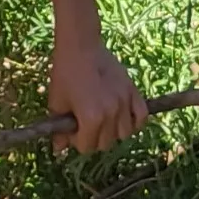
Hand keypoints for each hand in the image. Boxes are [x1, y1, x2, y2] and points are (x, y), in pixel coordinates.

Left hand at [49, 37, 147, 155]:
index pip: (87, 147)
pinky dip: (134, 122)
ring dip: (113, 131)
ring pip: (124, 133)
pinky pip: (142, 117)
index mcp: (91, 118)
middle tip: (85, 123)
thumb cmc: (65, 74)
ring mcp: (125, 103)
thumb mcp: (57, 103)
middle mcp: (111, 114)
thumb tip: (58, 150)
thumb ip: (59, 130)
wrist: (80, 47)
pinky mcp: (134, 92)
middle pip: (105, 143)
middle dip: (93, 138)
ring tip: (103, 119)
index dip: (77, 140)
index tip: (72, 128)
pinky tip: (123, 118)